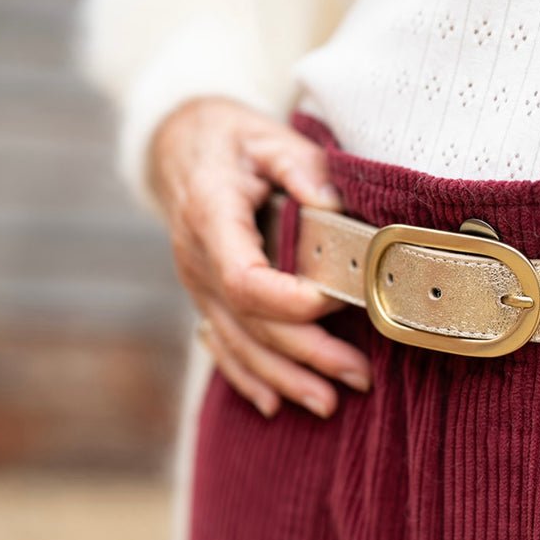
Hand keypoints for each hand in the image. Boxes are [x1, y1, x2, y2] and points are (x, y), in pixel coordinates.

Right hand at [150, 97, 371, 417]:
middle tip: (358, 374)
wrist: (180, 146)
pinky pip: (221, 346)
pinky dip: (247, 378)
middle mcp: (197, 259)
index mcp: (210, 216)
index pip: (243, 277)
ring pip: (237, 344)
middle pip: (249, 322)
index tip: (334, 303)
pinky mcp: (204, 298)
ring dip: (283, 378)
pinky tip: (275, 404)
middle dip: (305, 353)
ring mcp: (197, 285)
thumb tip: (333, 205)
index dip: (287, 301)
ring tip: (329, 403)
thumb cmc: (232, 139)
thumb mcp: (267, 134)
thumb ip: (301, 165)